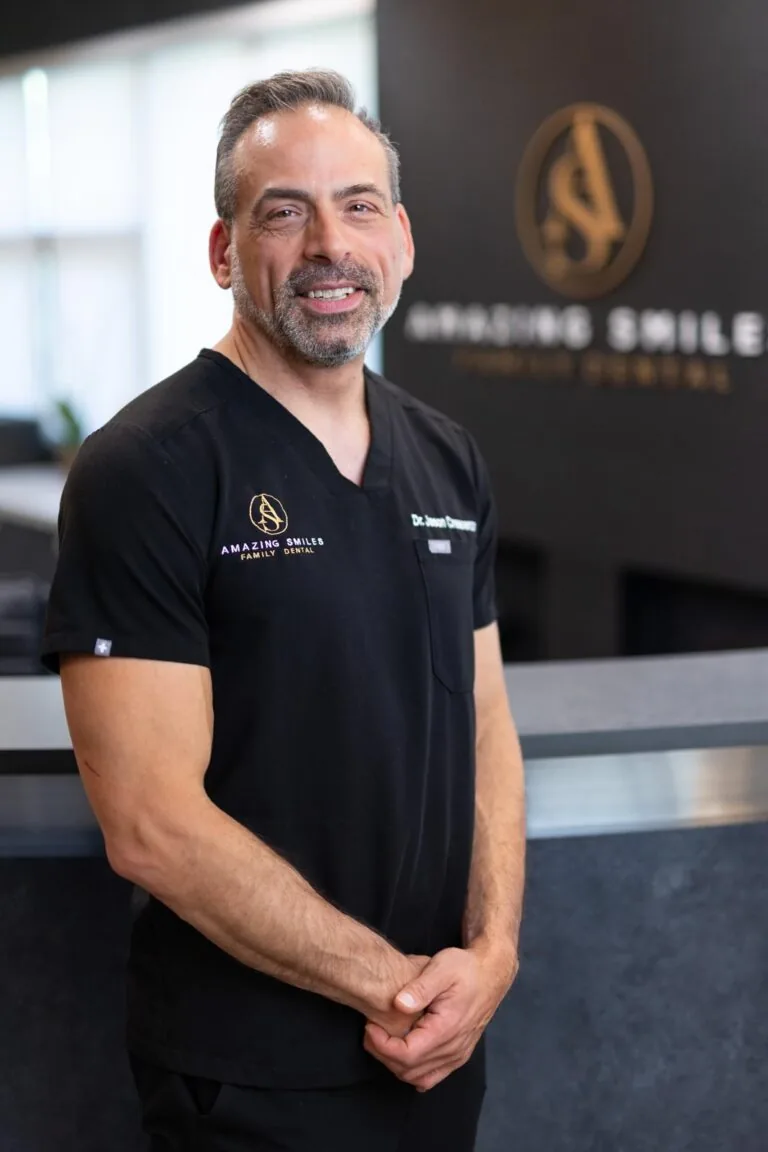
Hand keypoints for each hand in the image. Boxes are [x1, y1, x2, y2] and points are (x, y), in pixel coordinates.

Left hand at [364, 943, 516, 1090]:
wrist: (491, 974)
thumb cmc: (465, 968)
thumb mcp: (441, 968)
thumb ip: (420, 988)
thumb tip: (398, 1004)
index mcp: (447, 1030)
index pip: (407, 1055)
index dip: (383, 1047)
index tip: (370, 1027)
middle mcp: (454, 1049)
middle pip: (409, 1070)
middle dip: (383, 1055)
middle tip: (370, 1031)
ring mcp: (458, 1055)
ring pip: (419, 1077)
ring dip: (396, 1064)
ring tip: (382, 1040)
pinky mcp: (459, 1055)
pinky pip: (432, 1076)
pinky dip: (413, 1070)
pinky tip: (403, 1054)